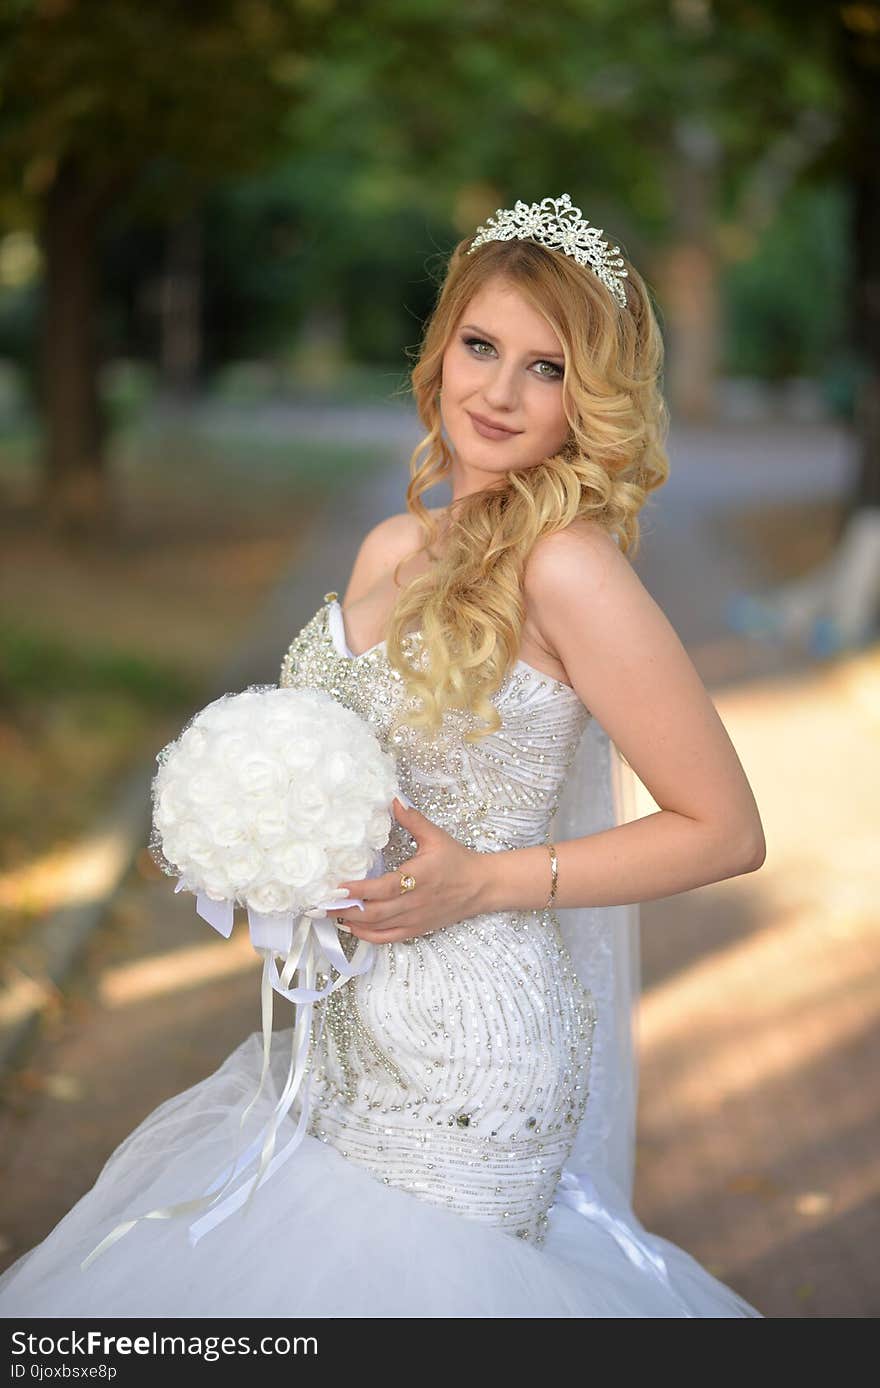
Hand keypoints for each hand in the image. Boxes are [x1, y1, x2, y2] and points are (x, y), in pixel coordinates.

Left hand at [332, 798, 489, 942]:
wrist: (481, 887)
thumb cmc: (457, 861)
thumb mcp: (435, 837)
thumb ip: (412, 819)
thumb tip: (393, 799)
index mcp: (418, 878)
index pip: (382, 888)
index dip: (358, 891)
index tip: (336, 887)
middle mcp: (414, 903)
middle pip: (374, 913)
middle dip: (345, 909)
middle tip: (321, 903)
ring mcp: (415, 919)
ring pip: (378, 928)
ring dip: (352, 923)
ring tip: (331, 914)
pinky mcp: (417, 929)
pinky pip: (388, 938)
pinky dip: (368, 936)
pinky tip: (353, 927)